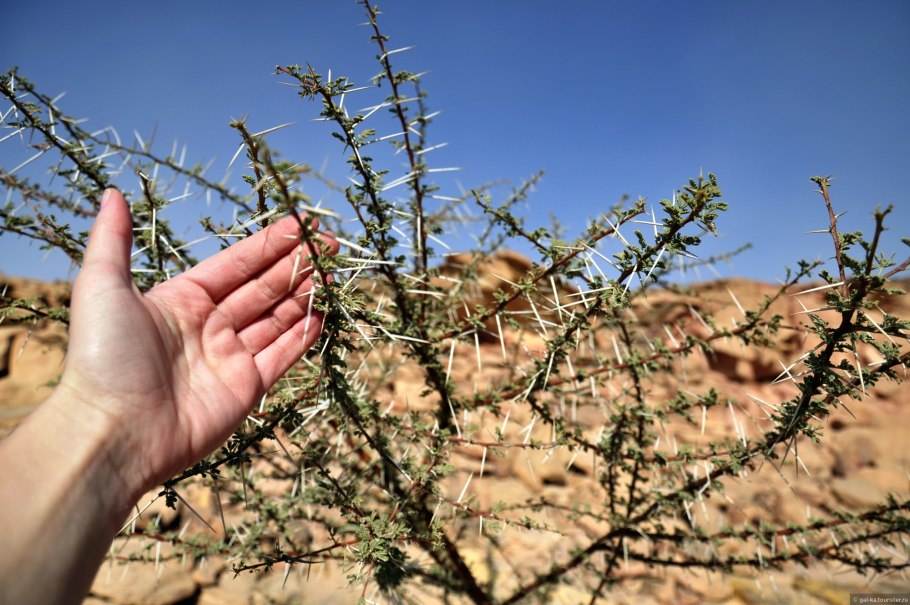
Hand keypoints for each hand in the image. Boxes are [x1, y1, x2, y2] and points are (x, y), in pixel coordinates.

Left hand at [56, 188, 336, 493]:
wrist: (113, 432)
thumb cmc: (104, 357)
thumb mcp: (101, 286)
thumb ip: (114, 240)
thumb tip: (112, 194)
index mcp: (180, 300)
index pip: (236, 264)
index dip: (269, 244)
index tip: (302, 225)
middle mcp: (208, 326)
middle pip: (263, 289)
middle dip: (296, 266)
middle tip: (331, 246)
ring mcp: (229, 358)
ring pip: (277, 319)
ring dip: (305, 296)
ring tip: (334, 274)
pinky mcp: (246, 389)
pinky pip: (282, 356)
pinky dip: (304, 336)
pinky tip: (323, 314)